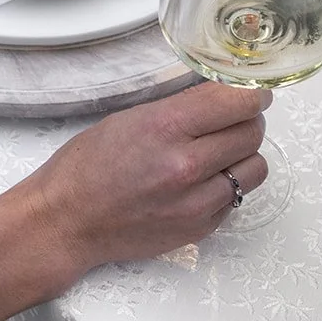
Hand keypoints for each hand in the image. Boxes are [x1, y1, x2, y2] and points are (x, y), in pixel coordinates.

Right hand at [0, 82, 269, 320]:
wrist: (66, 222)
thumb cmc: (86, 167)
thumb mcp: (127, 120)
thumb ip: (178, 109)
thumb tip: (221, 97)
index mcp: (164, 127)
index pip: (237, 101)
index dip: (252, 92)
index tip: (253, 91)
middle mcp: (186, 165)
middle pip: (253, 132)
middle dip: (247, 121)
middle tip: (231, 121)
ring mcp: (196, 202)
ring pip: (255, 168)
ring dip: (243, 156)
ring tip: (219, 154)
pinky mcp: (199, 228)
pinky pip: (235, 199)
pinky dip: (226, 187)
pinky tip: (200, 183)